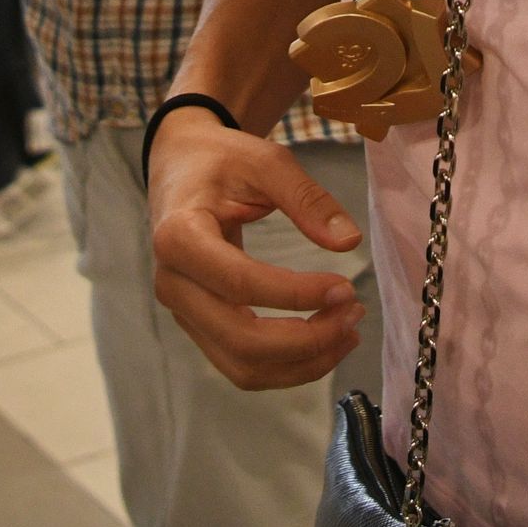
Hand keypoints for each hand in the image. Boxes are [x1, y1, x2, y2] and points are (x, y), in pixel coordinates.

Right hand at [146, 113, 367, 389]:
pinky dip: (287, 366)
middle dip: (306, 339)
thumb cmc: (221, 160)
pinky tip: (324, 342)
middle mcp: (173, 284)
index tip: (345, 288)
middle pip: (240, 339)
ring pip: (242, 366)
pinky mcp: (198, 325)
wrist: (180, 167)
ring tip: (347, 333)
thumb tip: (349, 241)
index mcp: (179, 237)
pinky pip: (242, 364)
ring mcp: (182, 311)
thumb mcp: (264, 162)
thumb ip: (307, 198)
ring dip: (301, 362)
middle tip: (353, 313)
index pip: (240, 283)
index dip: (296, 294)